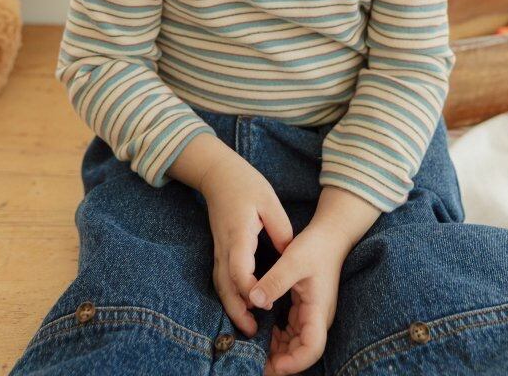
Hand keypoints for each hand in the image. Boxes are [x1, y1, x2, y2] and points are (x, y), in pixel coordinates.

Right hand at [200, 154, 293, 336]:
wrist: (217, 174)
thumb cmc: (245, 184)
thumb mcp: (269, 202)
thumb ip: (280, 230)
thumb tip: (290, 257)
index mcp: (238, 235)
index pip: (238, 270)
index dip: (250, 290)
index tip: (265, 304)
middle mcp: (224, 247)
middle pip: (224, 286)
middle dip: (236, 311)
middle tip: (251, 332)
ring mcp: (218, 250)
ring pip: (220, 285)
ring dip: (232, 307)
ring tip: (248, 327)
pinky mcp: (220, 250)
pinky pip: (221, 278)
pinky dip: (230, 295)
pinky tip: (243, 306)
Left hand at [248, 220, 351, 375]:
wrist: (330, 236)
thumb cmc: (316, 246)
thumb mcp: (293, 259)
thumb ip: (275, 280)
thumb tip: (255, 299)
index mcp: (318, 309)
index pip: (312, 347)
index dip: (295, 361)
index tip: (275, 364)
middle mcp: (318, 317)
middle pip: (303, 352)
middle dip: (282, 363)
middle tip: (257, 366)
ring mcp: (312, 315)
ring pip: (296, 344)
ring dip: (279, 353)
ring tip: (257, 354)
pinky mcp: (306, 309)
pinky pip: (292, 332)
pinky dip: (279, 339)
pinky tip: (264, 336)